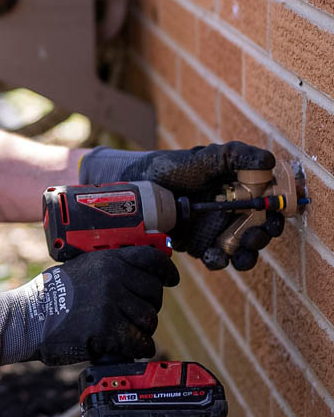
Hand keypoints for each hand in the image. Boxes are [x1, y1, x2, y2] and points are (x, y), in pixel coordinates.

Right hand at [0, 246, 179, 369]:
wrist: (29, 318)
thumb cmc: (49, 296)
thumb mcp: (79, 269)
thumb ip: (108, 270)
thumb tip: (137, 275)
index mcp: (108, 260)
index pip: (151, 259)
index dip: (167, 270)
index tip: (171, 279)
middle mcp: (114, 278)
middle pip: (154, 294)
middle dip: (147, 306)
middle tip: (131, 315)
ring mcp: (112, 303)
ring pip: (150, 320)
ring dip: (141, 329)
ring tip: (123, 330)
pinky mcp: (109, 329)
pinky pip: (141, 342)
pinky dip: (136, 348)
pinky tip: (124, 346)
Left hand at [80, 141, 282, 271]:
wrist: (139, 184)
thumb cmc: (174, 167)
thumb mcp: (204, 158)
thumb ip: (235, 156)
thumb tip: (269, 161)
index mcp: (241, 191)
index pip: (269, 204)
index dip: (278, 210)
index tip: (277, 213)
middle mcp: (234, 213)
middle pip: (260, 230)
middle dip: (264, 235)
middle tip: (257, 234)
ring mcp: (217, 231)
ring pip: (242, 249)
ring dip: (247, 254)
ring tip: (241, 252)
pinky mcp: (200, 245)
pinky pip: (216, 258)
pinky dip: (219, 260)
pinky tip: (214, 256)